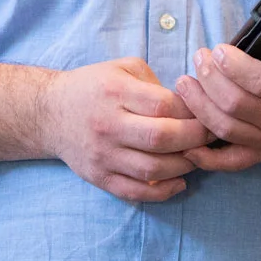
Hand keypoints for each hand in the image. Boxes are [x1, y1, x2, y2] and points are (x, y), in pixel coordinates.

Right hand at [37, 58, 209, 202]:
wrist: (50, 113)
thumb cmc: (94, 87)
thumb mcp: (122, 68)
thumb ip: (154, 82)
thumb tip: (189, 103)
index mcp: (115, 92)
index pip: (163, 105)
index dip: (191, 110)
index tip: (205, 111)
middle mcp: (108, 125)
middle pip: (161, 138)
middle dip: (195, 138)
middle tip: (211, 135)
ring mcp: (103, 155)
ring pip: (153, 169)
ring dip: (184, 166)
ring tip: (197, 156)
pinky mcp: (99, 177)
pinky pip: (135, 192)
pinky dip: (163, 192)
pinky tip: (179, 181)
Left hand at [174, 17, 260, 172]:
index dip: (235, 67)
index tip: (220, 50)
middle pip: (236, 105)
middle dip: (210, 80)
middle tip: (200, 58)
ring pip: (226, 129)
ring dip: (199, 107)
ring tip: (185, 83)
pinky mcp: (260, 154)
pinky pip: (230, 162)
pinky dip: (206, 158)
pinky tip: (187, 143)